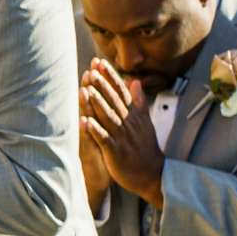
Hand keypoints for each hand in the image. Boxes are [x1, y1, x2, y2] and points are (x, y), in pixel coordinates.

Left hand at [79, 57, 164, 207]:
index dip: (110, 76)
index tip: (99, 62)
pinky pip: (103, 139)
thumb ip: (138, 101)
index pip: (121, 91)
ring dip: (96, 103)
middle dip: (102, 84)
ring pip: (108, 117)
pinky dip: (94, 129)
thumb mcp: (145, 121)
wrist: (152, 173)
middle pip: (113, 100)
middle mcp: (128, 123)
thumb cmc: (145, 147)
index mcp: (133, 115)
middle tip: (91, 69)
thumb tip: (134, 81)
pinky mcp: (115, 151)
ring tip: (85, 89)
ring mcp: (121, 137)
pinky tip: (84, 120)